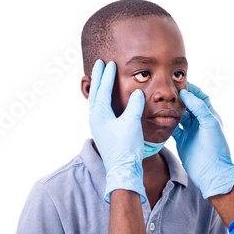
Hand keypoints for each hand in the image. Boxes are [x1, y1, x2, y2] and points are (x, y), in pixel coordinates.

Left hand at [89, 60, 146, 202]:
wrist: (123, 171)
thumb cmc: (126, 148)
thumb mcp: (132, 123)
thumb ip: (134, 105)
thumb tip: (137, 92)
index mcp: (100, 115)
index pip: (102, 90)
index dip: (106, 76)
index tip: (108, 63)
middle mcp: (96, 120)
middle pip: (96, 94)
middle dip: (99, 79)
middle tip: (99, 64)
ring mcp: (100, 127)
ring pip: (98, 102)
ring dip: (101, 89)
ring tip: (103, 78)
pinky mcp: (106, 133)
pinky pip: (103, 110)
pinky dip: (106, 100)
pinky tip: (110, 101)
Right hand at [172, 83, 233, 198]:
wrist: (211, 171)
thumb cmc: (215, 147)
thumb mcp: (209, 123)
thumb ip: (199, 107)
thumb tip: (186, 93)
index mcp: (209, 116)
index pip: (201, 98)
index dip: (192, 90)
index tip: (180, 84)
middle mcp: (200, 122)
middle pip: (189, 106)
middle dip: (180, 98)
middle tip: (168, 92)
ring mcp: (190, 131)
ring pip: (180, 116)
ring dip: (172, 110)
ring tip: (162, 102)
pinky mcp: (182, 140)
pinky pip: (173, 129)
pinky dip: (167, 123)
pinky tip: (160, 117)